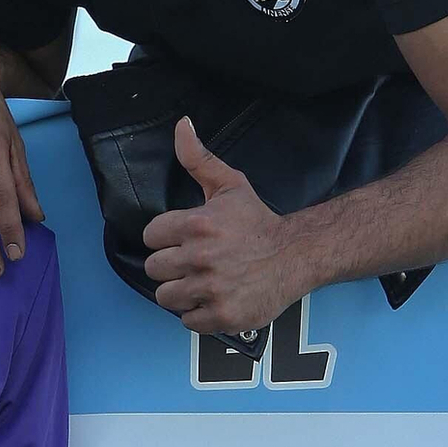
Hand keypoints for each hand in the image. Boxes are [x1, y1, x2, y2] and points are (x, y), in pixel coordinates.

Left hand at [141, 116, 300, 334]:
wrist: (297, 255)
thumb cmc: (258, 222)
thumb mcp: (230, 185)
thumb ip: (199, 158)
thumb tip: (181, 125)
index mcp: (196, 224)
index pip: (151, 236)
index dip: (165, 239)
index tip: (182, 240)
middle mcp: (200, 257)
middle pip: (154, 268)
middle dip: (171, 266)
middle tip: (194, 263)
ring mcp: (210, 289)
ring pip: (166, 297)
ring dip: (181, 292)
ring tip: (201, 282)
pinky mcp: (221, 315)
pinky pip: (187, 320)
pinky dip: (197, 314)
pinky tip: (213, 299)